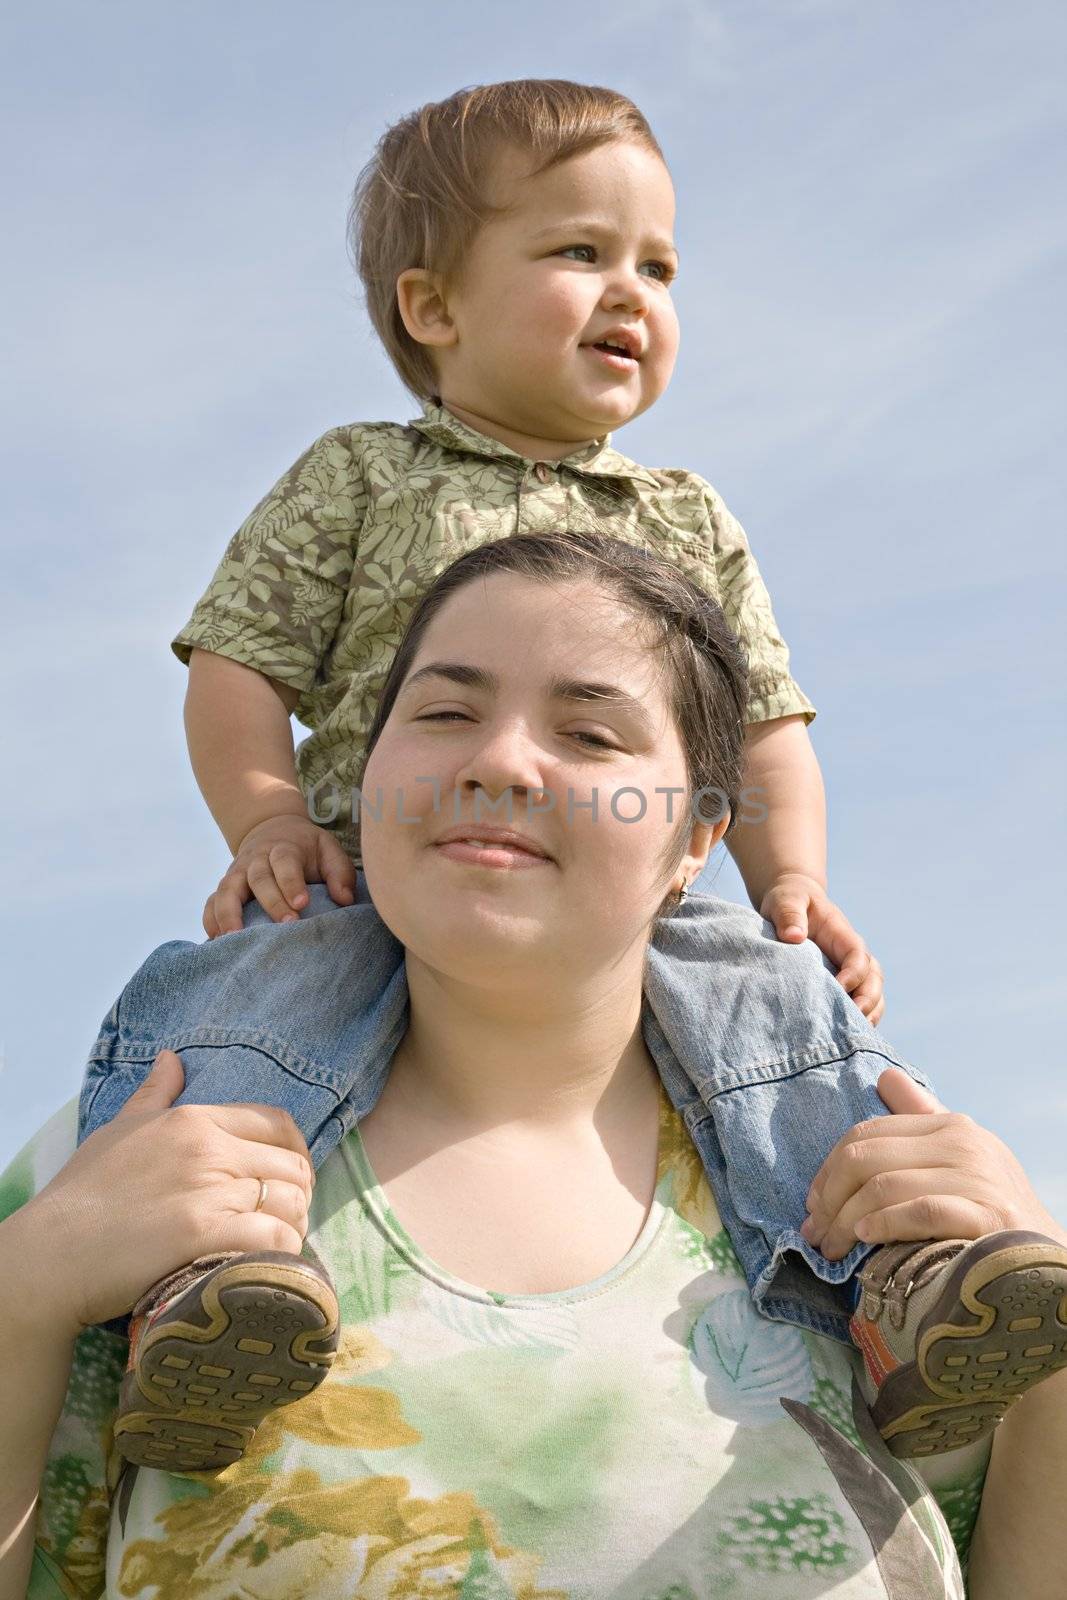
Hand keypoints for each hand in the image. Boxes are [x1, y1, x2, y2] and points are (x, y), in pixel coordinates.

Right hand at [20, 1050, 315, 1333]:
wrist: (53, 1254)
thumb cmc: (83, 1194)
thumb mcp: (119, 1129)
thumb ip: (155, 1093)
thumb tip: (172, 1058)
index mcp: (194, 1120)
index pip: (276, 1122)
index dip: (294, 1150)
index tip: (288, 1176)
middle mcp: (210, 1150)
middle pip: (292, 1164)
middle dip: (299, 1190)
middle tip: (286, 1215)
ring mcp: (212, 1192)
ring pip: (291, 1200)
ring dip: (295, 1223)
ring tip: (280, 1240)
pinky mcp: (209, 1237)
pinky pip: (276, 1237)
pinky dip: (283, 1251)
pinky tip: (269, 1260)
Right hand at [203, 813, 356, 935]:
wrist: (271, 829)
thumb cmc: (306, 848)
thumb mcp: (328, 849)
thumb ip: (340, 872)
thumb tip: (345, 899)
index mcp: (284, 848)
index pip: (285, 862)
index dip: (291, 881)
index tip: (302, 903)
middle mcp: (256, 859)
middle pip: (258, 878)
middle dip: (271, 902)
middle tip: (287, 926)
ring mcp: (236, 873)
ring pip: (227, 890)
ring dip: (229, 914)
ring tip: (235, 939)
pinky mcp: (225, 887)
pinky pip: (211, 902)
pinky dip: (210, 920)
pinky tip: (216, 940)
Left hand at [760, 872, 884, 1024]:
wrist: (792, 904)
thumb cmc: (790, 900)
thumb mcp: (786, 900)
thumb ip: (789, 914)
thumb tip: (794, 937)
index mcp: (842, 935)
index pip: (857, 957)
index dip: (853, 974)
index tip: (838, 988)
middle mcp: (853, 955)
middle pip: (874, 980)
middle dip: (868, 1000)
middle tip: (853, 1020)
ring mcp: (851, 971)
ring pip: (873, 995)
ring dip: (869, 1014)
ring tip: (853, 1035)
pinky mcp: (843, 984)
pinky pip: (860, 1004)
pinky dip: (859, 1020)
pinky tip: (846, 1038)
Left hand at [800, 1067, 1066, 1260]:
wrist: (1047, 1262)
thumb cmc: (993, 1211)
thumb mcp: (961, 1157)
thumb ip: (921, 1119)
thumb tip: (885, 1077)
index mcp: (951, 1125)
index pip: (867, 1133)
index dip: (829, 1168)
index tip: (813, 1203)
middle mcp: (964, 1144)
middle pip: (865, 1158)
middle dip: (828, 1198)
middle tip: (815, 1233)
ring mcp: (977, 1179)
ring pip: (882, 1187)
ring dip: (844, 1222)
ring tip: (831, 1248)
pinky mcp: (988, 1217)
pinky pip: (919, 1212)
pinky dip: (884, 1224)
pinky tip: (866, 1238)